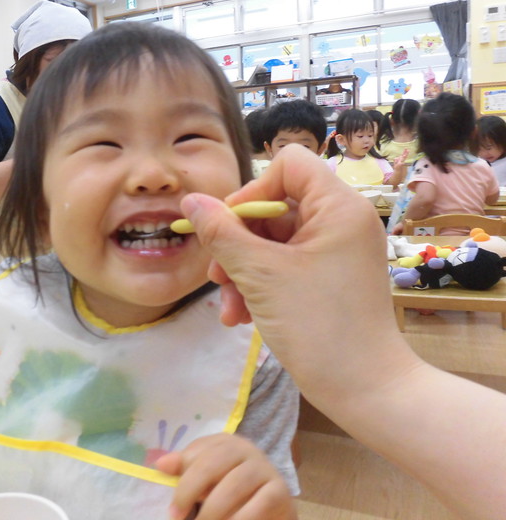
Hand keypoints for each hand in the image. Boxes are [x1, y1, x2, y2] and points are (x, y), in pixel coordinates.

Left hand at [156, 433, 294, 519]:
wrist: (273, 510)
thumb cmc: (232, 493)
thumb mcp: (208, 480)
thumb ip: (186, 470)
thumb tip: (161, 464)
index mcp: (226, 443)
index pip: (196, 454)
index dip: (182, 481)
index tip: (172, 510)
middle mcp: (247, 449)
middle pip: (211, 465)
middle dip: (190, 493)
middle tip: (178, 518)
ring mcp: (265, 469)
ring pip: (232, 486)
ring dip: (213, 512)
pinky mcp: (280, 492)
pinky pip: (256, 507)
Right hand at [178, 145, 411, 398]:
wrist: (367, 390)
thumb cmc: (318, 325)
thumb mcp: (260, 275)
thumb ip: (221, 233)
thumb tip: (190, 201)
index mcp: (338, 207)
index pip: (289, 165)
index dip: (253, 190)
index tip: (231, 228)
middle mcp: (341, 221)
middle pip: (275, 207)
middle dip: (239, 243)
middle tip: (217, 277)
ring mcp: (336, 252)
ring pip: (274, 241)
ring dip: (243, 271)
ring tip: (229, 307)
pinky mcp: (329, 278)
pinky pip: (285, 266)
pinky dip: (260, 286)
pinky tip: (242, 318)